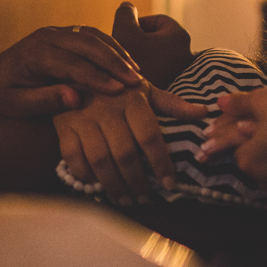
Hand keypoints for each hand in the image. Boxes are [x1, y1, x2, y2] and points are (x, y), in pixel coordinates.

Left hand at [0, 25, 143, 117]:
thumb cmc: (2, 97)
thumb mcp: (17, 105)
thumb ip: (45, 101)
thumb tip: (76, 98)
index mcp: (34, 53)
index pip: (71, 63)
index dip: (97, 77)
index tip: (119, 91)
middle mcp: (47, 36)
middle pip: (87, 44)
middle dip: (115, 63)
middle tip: (137, 82)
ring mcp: (57, 31)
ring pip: (93, 36)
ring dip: (118, 54)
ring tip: (137, 76)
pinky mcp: (66, 34)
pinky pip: (93, 37)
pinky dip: (112, 49)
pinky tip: (127, 66)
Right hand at [54, 81, 206, 203]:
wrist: (74, 67)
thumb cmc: (116, 83)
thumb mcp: (144, 88)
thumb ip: (172, 103)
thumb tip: (203, 112)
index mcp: (131, 98)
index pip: (150, 136)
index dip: (161, 163)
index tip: (170, 184)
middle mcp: (107, 108)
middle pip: (125, 153)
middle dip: (137, 181)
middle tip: (145, 198)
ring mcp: (82, 117)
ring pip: (100, 159)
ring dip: (114, 184)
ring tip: (125, 199)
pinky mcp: (63, 125)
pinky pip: (72, 157)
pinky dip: (85, 174)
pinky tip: (96, 185)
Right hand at [111, 2, 194, 88]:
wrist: (135, 110)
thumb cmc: (130, 65)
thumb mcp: (123, 31)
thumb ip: (125, 14)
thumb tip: (128, 7)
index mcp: (180, 37)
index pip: (157, 21)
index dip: (137, 26)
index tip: (124, 39)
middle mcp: (186, 55)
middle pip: (156, 41)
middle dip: (138, 45)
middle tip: (121, 56)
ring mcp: (181, 75)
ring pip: (154, 59)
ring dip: (138, 62)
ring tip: (122, 71)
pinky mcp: (173, 91)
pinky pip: (156, 75)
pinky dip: (144, 76)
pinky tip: (128, 84)